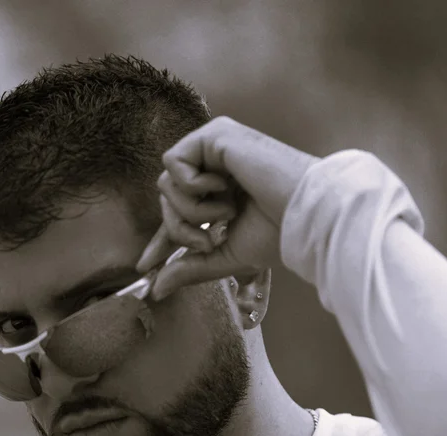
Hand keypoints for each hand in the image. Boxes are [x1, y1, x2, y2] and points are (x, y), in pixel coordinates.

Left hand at [135, 116, 318, 299]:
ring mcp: (214, 148)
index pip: (179, 213)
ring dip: (192, 210)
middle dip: (180, 229)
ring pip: (166, 184)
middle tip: (208, 242)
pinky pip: (173, 162)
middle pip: (166, 199)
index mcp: (222, 192)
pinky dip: (193, 185)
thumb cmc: (276, 233)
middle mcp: (216, 167)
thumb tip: (155, 290)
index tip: (144, 266)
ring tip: (228, 212)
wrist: (302, 213)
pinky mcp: (214, 134)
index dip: (162, 239)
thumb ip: (191, 267)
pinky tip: (224, 187)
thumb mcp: (226, 256)